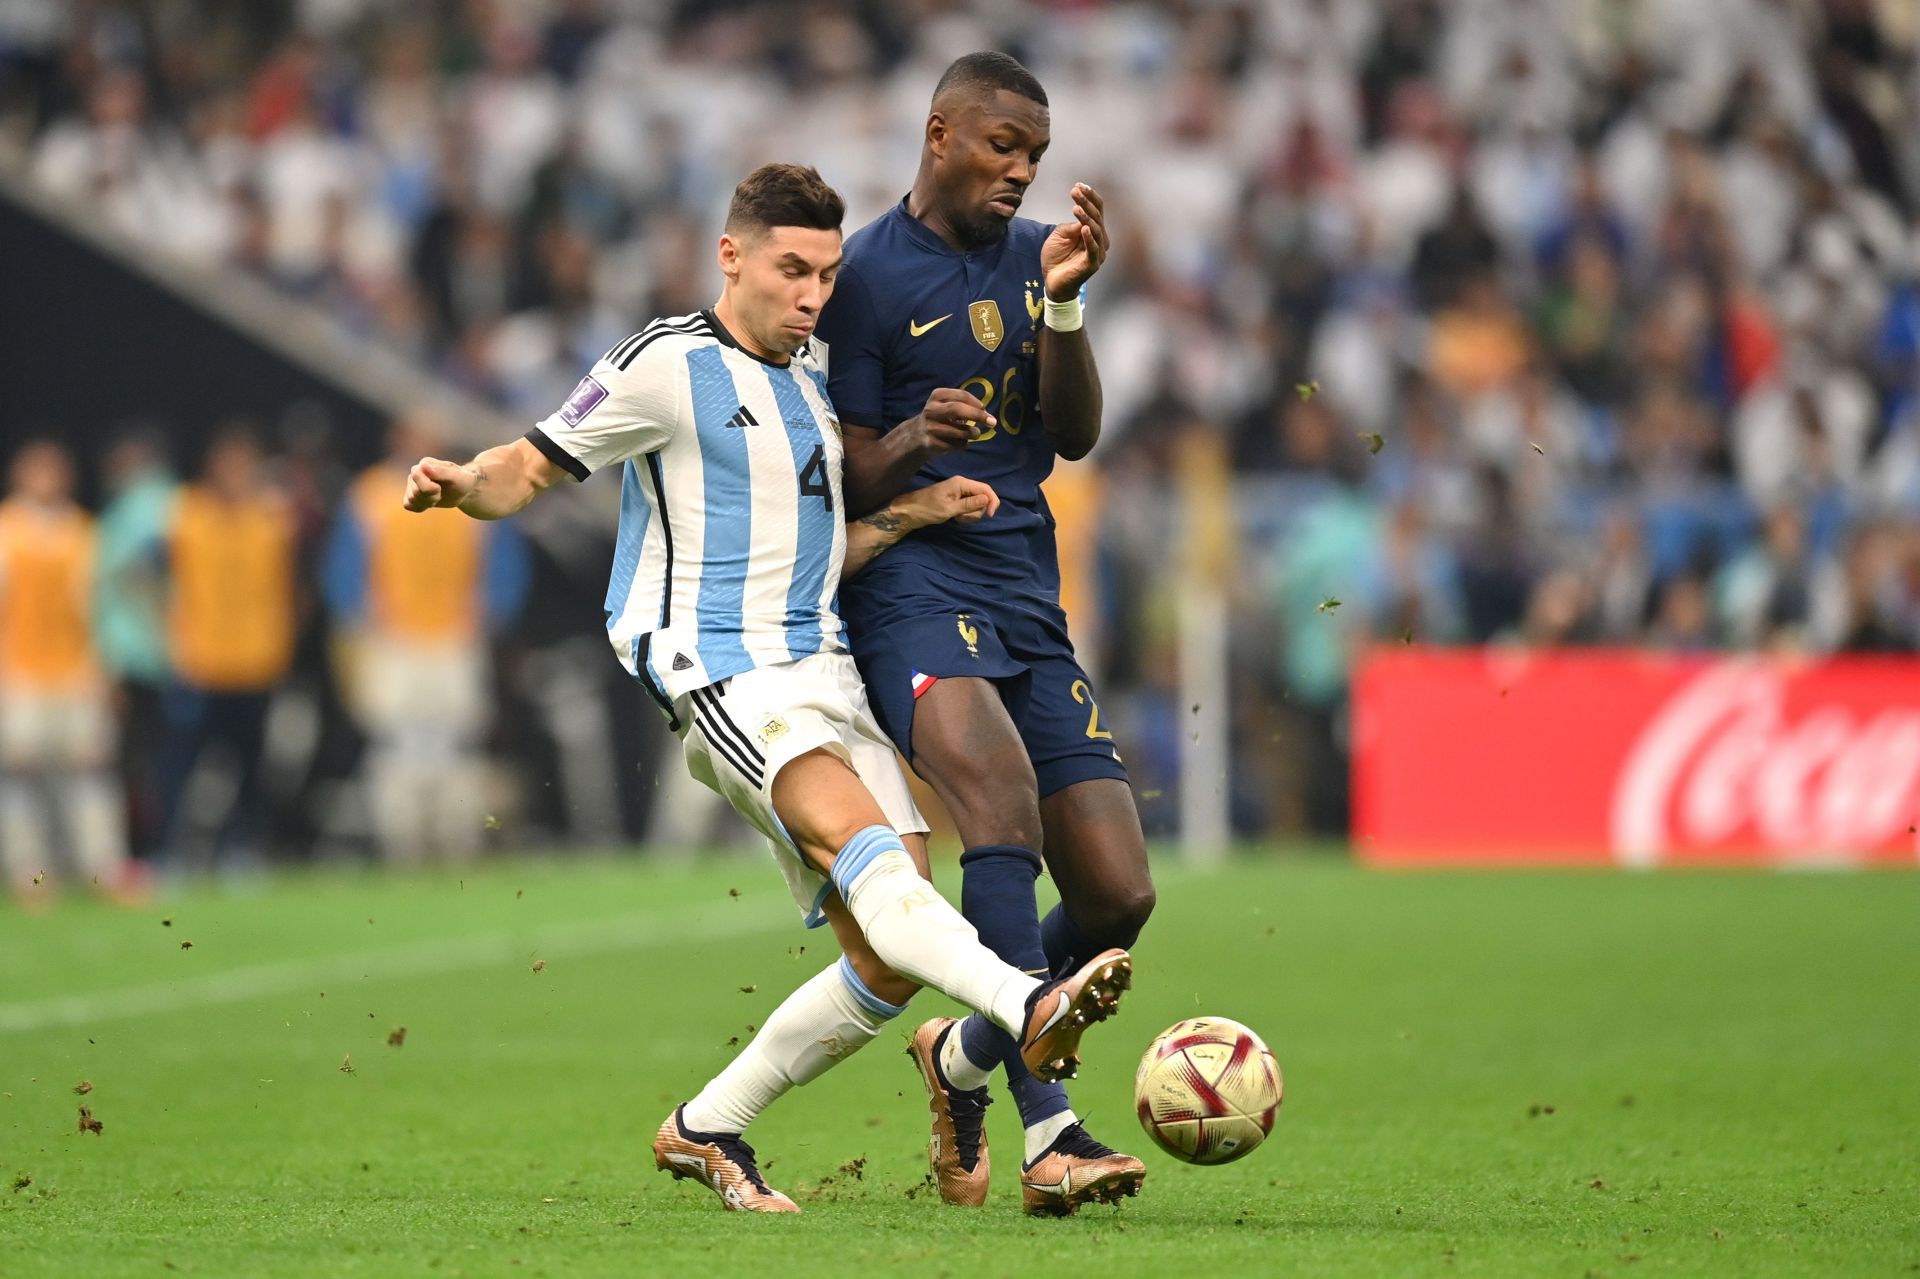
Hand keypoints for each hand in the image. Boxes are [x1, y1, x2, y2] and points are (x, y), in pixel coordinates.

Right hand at [403, 457, 477, 510]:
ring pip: (411, 500)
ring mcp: (412, 483)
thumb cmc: (462, 481)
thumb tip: (423, 466)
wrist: (463, 490)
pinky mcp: (412, 495)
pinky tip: (430, 503)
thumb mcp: (458, 477)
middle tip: (441, 493)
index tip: (439, 489)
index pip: (416, 475)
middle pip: (414, 491)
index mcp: (426, 463)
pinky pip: (408, 505)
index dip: (428, 487)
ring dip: (427, 502)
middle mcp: (416, 472)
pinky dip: (419, 507)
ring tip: (438, 497)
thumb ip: (442, 471)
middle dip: (430, 497)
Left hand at [894, 477, 999, 529]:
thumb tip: (987, 499)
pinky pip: (969, 508)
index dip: (992, 502)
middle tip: (961, 517)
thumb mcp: (949, 509)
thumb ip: (969, 504)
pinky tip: (955, 518)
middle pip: (983, 498)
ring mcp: (960, 493)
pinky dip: (965, 515)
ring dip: (970, 515)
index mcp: (961, 483)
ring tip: (956, 518)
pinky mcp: (957, 500)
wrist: (910, 511)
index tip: (989, 516)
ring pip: (976, 505)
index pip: (986, 489)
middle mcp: (963, 485)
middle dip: (976, 511)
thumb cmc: (927, 509)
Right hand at [903, 387, 994, 458]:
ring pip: (960, 431)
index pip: (961, 395)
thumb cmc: (940, 417)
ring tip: (974, 433)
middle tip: (992, 422)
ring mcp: (930, 427)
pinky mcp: (932, 443)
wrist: (916, 436)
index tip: (985, 409)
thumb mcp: (948, 405)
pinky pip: (956, 445)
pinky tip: (957, 442)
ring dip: (973, 434)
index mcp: (937, 396)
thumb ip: (966, 406)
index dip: (976, 403)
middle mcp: (931, 410)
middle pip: (958, 410)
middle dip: (977, 415)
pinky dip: (962, 444)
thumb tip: (988, 416)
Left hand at [1041, 182, 1107, 300]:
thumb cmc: (1057, 258)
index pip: (1096, 210)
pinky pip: (1093, 250)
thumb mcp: (1060, 235)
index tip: (1078, 185)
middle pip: (1097, 217)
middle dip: (1086, 203)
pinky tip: (1083, 228)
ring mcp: (1097, 253)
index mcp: (1093, 231)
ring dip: (1087, 218)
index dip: (1089, 197)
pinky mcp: (1092, 265)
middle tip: (1075, 191)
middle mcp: (1100, 240)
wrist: (1052, 282)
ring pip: (1096, 231)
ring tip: (1076, 208)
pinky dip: (1089, 239)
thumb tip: (1080, 216)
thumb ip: (1071, 225)